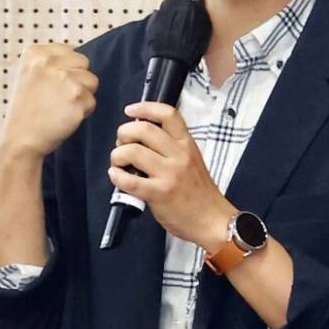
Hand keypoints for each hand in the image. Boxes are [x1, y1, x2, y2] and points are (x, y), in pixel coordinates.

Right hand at [0, 43, 97, 159]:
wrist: (21, 141)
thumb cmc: (26, 112)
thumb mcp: (28, 76)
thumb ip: (50, 63)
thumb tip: (77, 59)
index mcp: (35, 53)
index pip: (70, 51)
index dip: (66, 71)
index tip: (51, 87)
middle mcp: (49, 61)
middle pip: (84, 63)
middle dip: (77, 81)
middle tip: (58, 99)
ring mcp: (64, 78)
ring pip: (92, 81)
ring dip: (82, 97)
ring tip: (61, 108)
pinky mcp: (77, 96)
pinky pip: (92, 102)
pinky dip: (83, 113)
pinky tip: (64, 118)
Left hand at [108, 102, 231, 246]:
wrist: (212, 221)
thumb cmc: (199, 193)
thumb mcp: (192, 161)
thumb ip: (171, 148)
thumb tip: (140, 139)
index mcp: (187, 144)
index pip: (168, 115)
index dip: (145, 107)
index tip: (130, 111)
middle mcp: (179, 155)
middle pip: (144, 129)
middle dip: (124, 132)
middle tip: (120, 143)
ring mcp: (169, 174)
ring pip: (133, 151)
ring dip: (117, 154)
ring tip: (118, 163)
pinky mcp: (159, 194)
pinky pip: (130, 180)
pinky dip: (116, 176)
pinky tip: (116, 176)